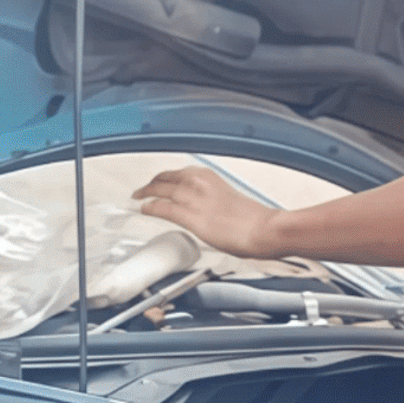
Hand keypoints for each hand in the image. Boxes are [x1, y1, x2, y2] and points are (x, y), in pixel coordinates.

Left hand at [134, 166, 279, 258]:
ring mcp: (192, 198)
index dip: (164, 178)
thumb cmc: (256, 220)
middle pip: (165, 179)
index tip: (159, 182)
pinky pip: (160, 208)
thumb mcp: (231, 200)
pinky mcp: (189, 216)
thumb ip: (214, 201)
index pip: (179, 173)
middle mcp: (198, 182)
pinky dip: (149, 207)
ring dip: (146, 194)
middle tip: (143, 190)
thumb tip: (208, 211)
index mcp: (209, 176)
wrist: (264, 229)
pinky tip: (143, 209)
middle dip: (151, 184)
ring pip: (159, 190)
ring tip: (139, 198)